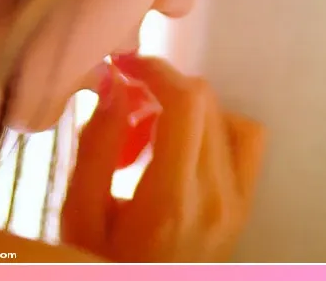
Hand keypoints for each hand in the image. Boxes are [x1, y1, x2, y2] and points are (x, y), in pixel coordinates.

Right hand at [60, 56, 265, 262]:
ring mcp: (237, 201)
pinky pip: (245, 138)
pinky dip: (215, 126)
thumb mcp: (80, 215)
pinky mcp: (244, 204)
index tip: (125, 65)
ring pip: (223, 113)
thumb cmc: (102, 266)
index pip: (186, 102)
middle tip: (124, 112)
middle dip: (159, 89)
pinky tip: (180, 147)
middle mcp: (216, 196)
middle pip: (203, 99)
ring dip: (183, 109)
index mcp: (172, 200)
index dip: (156, 70)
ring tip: (148, 139)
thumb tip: (114, 80)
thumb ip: (97, 143)